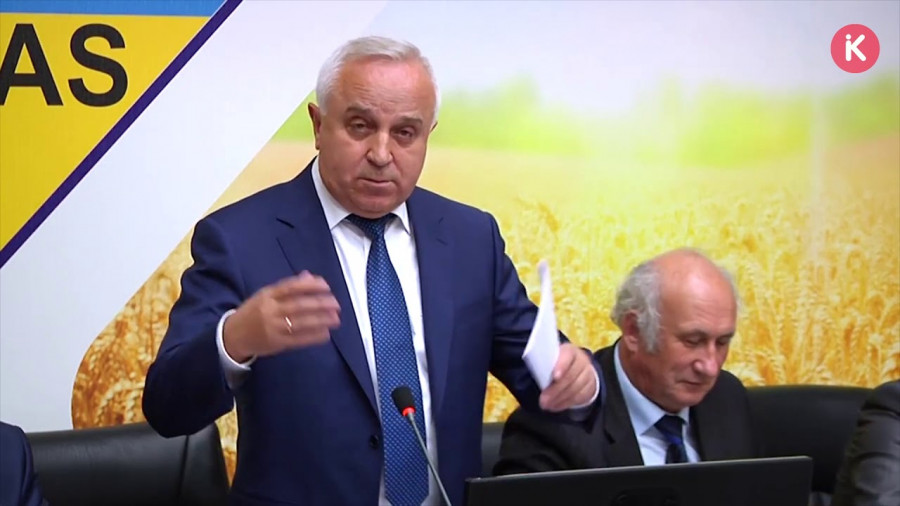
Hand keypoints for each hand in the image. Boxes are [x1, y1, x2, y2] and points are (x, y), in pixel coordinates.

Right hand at [223, 271, 340, 361]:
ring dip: (321, 320)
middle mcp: (270, 310)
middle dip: (320, 304)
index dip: (310, 286)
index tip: (326, 286)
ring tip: (335, 319)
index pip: (291, 287)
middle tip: (336, 304)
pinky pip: (298, 339)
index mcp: (267, 295)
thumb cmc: (253, 313)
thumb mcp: (265, 295)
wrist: (232, 336)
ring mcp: (273, 328)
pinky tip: (326, 333)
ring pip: (301, 323)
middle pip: (299, 305)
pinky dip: (313, 336)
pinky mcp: (276, 343)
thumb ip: (287, 287)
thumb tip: (309, 277)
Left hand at [539, 343, 596, 411]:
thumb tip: (535, 371)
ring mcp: (588, 374)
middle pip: (570, 376)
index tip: (554, 377)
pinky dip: (566, 403)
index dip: (561, 366)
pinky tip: (555, 406)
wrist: (578, 368)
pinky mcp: (591, 387)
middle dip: (556, 390)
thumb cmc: (558, 363)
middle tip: (543, 401)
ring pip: (575, 389)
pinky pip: (579, 397)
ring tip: (547, 405)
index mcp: (569, 350)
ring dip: (559, 399)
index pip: (567, 355)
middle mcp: (581, 360)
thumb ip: (545, 364)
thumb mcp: (552, 359)